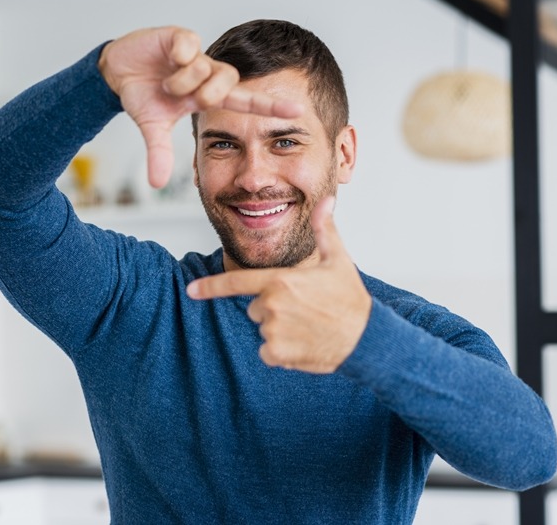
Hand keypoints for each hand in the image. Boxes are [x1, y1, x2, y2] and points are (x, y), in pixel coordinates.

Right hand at [99, 26, 302, 187]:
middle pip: (228, 82)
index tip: (298, 111)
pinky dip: (179, 55)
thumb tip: (157, 184)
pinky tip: (169, 58)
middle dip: (206, 94)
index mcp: (207, 95)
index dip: (270, 106)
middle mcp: (207, 73)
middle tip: (187, 99)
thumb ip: (160, 153)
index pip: (246, 101)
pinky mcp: (179, 37)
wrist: (117, 71)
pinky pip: (190, 45)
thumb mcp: (152, 127)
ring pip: (206, 67)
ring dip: (184, 81)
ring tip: (166, 84)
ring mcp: (195, 55)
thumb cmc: (143, 95)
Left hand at [187, 197, 371, 373]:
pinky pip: (268, 352)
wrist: (366, 339)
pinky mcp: (278, 354)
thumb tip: (325, 202)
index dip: (210, 287)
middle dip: (271, 308)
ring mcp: (273, 331)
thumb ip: (324, 230)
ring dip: (279, 330)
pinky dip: (281, 352)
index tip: (190, 290)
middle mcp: (271, 306)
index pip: (235, 283)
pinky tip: (304, 344)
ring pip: (262, 330)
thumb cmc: (350, 298)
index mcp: (279, 281)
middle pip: (254, 307)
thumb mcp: (337, 260)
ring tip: (308, 326)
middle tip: (303, 308)